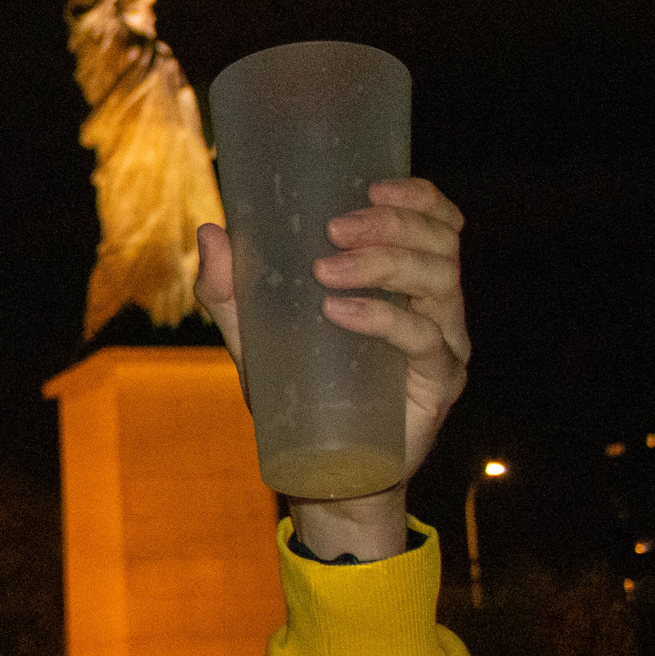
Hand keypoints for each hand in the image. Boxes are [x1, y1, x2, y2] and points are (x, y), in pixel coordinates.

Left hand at [196, 179, 470, 548]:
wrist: (321, 470)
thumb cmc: (297, 392)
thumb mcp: (255, 335)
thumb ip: (230, 288)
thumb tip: (210, 231)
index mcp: (405, 282)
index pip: (437, 224)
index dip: (419, 198)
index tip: (373, 185)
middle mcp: (435, 307)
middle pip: (440, 246)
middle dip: (391, 226)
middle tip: (335, 229)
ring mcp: (443, 344)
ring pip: (439, 283)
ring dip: (384, 264)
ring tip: (326, 270)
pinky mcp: (438, 382)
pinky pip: (423, 340)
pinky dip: (382, 319)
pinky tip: (341, 311)